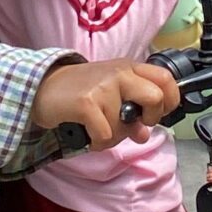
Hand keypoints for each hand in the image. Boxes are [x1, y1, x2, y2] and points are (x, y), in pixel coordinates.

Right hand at [31, 56, 177, 147]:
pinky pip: (105, 135)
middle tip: (132, 122)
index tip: (154, 114)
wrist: (41, 87)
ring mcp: (103, 86)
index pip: (167, 79)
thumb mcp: (111, 95)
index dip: (169, 101)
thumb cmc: (80, 92)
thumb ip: (132, 110)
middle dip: (149, 118)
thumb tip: (144, 134)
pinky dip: (96, 142)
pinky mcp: (86, 102)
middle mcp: (120, 73)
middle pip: (156, 97)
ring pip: (125, 125)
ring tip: (96, 126)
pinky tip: (86, 132)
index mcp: (130, 68)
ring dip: (112, 136)